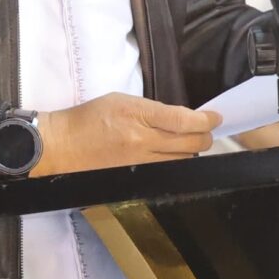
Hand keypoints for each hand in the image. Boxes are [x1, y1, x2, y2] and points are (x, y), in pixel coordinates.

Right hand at [33, 93, 216, 175]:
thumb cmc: (89, 118)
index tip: (216, 118)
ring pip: (182, 161)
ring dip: (191, 151)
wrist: (62, 146)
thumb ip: (151, 109)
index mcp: (137, 116)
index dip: (205, 120)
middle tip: (206, 130)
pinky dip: (175, 163)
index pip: (182, 120)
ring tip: (189, 142)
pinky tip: (174, 156)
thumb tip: (178, 118)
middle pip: (189, 143)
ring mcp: (139, 163)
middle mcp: (141, 142)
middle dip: (204, 136)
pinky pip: (166, 172)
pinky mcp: (136, 178)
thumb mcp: (121, 100)